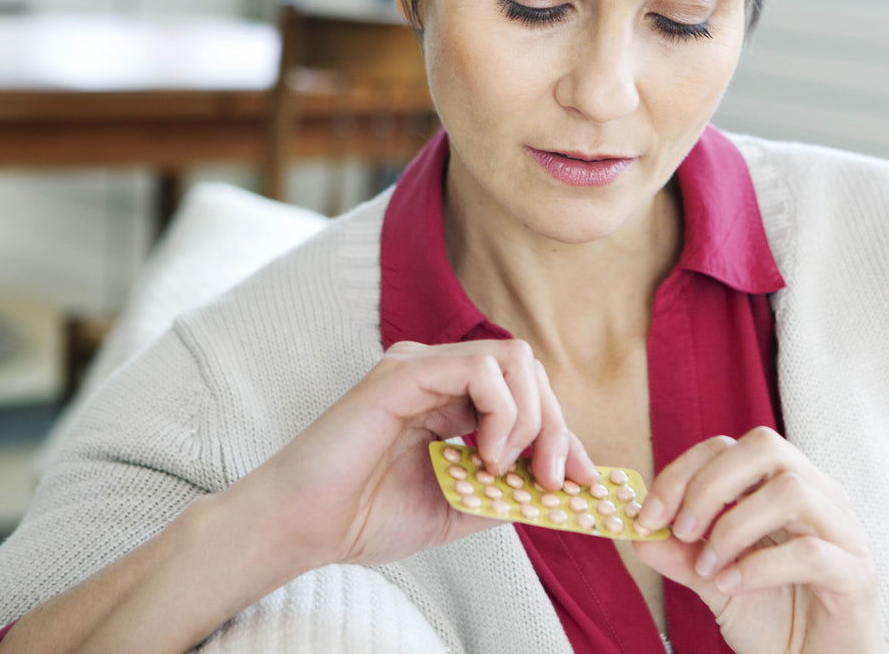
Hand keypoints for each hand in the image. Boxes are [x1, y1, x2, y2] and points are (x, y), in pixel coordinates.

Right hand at [224, 338, 598, 571]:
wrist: (303, 528)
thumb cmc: (366, 516)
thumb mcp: (458, 507)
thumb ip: (506, 491)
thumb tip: (561, 487)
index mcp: (449, 397)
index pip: (527, 393)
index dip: (564, 434)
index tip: (585, 482)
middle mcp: (438, 371)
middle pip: (530, 370)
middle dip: (557, 427)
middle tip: (553, 480)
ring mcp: (421, 365)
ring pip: (514, 361)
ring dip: (531, 420)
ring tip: (506, 470)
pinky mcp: (404, 371)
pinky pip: (480, 369)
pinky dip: (502, 415)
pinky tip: (485, 457)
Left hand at [632, 427, 888, 653]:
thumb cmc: (778, 620)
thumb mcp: (717, 583)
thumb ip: (681, 556)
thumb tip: (638, 533)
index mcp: (784, 488)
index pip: (731, 447)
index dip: (684, 471)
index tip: (650, 515)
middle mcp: (819, 497)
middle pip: (765, 447)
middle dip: (710, 485)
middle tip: (682, 530)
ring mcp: (844, 533)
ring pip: (791, 491)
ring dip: (735, 527)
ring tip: (710, 568)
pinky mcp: (856, 575)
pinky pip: (811, 552)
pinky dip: (760, 567)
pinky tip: (734, 586)